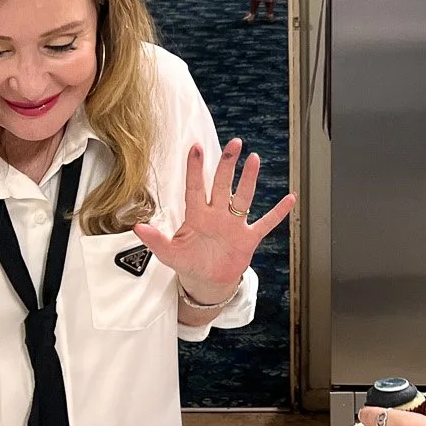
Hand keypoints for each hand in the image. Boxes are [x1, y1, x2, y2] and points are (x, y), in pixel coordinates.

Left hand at [134, 139, 293, 305]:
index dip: (195, 168)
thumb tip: (137, 227)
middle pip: (223, 185)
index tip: (196, 147)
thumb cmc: (188, 263)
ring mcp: (234, 225)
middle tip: (235, 143)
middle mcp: (217, 215)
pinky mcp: (248, 239)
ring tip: (254, 159)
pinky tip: (289, 199)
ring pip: (243, 198)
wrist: (206, 282)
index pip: (195, 187)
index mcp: (197, 216)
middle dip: (228, 164)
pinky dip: (277, 213)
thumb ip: (155, 240)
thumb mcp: (169, 253)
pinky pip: (265, 223)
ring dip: (249, 180)